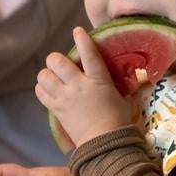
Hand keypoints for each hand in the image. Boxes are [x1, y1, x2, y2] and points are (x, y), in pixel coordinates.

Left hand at [34, 26, 132, 146]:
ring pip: (43, 76)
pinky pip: (41, 93)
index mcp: (99, 79)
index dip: (81, 39)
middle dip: (56, 60)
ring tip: (53, 78)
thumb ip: (117, 84)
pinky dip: (42, 89)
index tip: (77, 31)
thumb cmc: (118, 120)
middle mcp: (78, 85)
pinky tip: (49, 91)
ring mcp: (65, 97)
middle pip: (56, 61)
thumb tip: (135, 78)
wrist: (105, 144)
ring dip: (46, 74)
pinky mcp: (56, 109)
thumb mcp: (121, 97)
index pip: (88, 53)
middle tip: (61, 66)